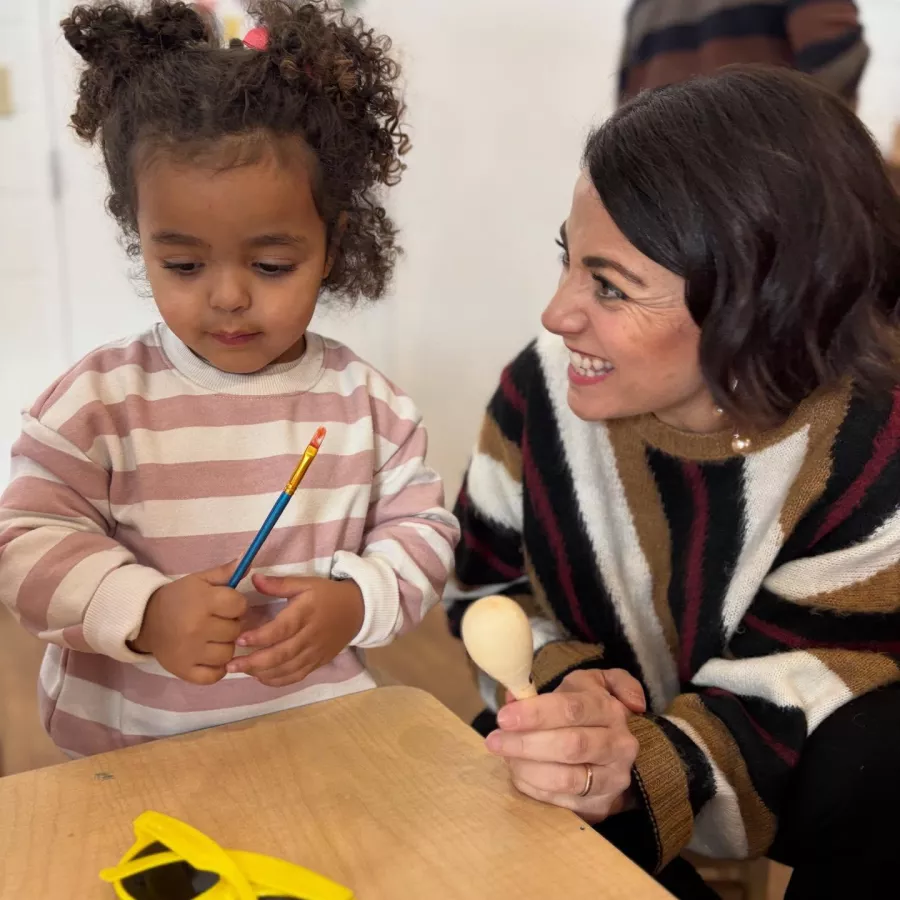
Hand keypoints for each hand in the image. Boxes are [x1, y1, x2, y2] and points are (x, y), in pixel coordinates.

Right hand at [132, 561, 246, 684]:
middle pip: (235, 631)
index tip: (226, 606)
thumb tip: (248, 561)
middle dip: (231, 625)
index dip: (236, 605)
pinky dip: (216, 669)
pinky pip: (215, 676)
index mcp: (203, 602)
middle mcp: (197, 628)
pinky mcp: (185, 671)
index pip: (240, 605)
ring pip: (228, 654)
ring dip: (224, 647)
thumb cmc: (178, 598)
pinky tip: (208, 657)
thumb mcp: (199, 580)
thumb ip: (225, 572)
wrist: (145, 620)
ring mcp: (191, 652)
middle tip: (217, 622)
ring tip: (212, 639)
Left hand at [226, 575, 364, 686]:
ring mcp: (315, 653)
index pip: (281, 629)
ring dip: (262, 672)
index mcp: (306, 613)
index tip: (239, 639)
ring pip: (287, 669)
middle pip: (282, 654)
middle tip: (231, 665)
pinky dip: (277, 680)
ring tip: (240, 671)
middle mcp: (310, 636)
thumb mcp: (306, 583)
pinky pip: (296, 676)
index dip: (260, 637)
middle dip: (254, 662)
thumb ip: (279, 584)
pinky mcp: (318, 663)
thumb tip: (254, 579)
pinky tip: (261, 677)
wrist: (357, 611)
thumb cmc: (327, 595)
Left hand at [485, 669, 644, 822]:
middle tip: (495, 741)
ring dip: (528, 769)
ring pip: (567, 778)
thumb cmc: (586, 712)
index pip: (572, 710)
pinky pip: (561, 801)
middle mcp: (618, 745)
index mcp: (609, 709)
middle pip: (571, 746)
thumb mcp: (578, 685)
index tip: (504, 718)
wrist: (614, 751)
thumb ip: (546, 684)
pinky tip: (518, 774)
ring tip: (505, 758)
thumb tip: (512, 694)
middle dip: (527, 744)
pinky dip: (533, 787)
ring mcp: (613, 778)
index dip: (536, 714)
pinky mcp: (601, 806)